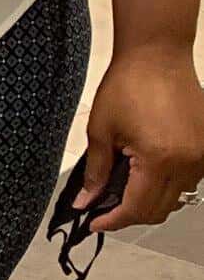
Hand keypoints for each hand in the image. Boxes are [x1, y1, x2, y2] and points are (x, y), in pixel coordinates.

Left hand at [79, 45, 203, 231]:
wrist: (157, 56)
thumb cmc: (126, 86)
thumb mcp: (101, 129)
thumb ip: (96, 171)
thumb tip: (87, 201)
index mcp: (160, 160)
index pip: (138, 208)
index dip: (114, 220)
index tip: (93, 223)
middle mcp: (188, 164)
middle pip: (160, 209)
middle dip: (129, 214)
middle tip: (103, 208)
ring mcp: (202, 157)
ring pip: (176, 198)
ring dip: (149, 200)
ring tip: (121, 189)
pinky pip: (188, 180)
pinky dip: (166, 184)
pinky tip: (144, 172)